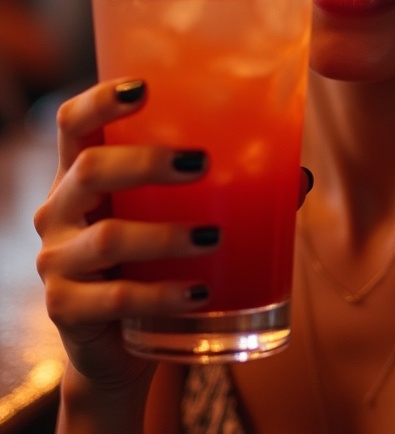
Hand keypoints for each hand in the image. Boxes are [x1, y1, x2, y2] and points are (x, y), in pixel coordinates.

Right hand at [34, 80, 217, 395]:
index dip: (101, 100)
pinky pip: (116, 300)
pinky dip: (161, 295)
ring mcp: (58, 262)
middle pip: (90, 169)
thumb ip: (224, 192)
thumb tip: (298, 177)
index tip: (144, 87)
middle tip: (201, 163)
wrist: (115, 346)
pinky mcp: (68, 310)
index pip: (73, 123)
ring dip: (165, 235)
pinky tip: (199, 291)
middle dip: (146, 161)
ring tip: (214, 236)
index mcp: (79, 173)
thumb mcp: (169, 218)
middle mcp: (59, 210)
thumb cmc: (148, 262)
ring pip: (107, 238)